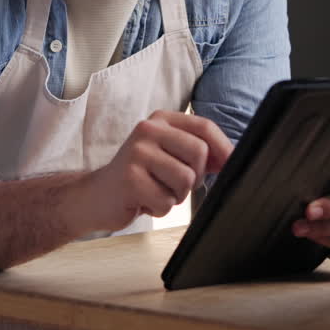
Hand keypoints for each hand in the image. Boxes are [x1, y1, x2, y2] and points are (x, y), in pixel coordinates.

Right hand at [81, 111, 232, 232]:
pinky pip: (166, 201)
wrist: (97, 195)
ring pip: (185, 179)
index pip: (204, 127)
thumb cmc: (140, 177)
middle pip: (199, 153)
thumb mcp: (168, 155)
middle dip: (194, 177)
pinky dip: (159, 208)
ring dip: (175, 196)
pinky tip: (143, 200)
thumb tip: (232, 159)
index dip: (223, 149)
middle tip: (172, 184)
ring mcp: (137, 152)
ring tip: (155, 191)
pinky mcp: (130, 178)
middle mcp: (148, 130)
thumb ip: (198, 152)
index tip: (229, 166)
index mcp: (161, 120)